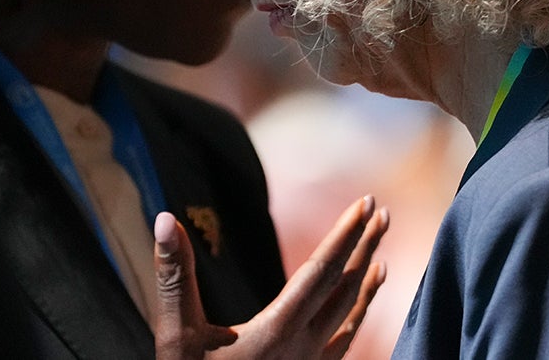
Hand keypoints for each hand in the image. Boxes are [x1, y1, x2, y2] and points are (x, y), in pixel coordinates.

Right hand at [153, 195, 389, 358]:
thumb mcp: (176, 336)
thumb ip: (174, 277)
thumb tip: (167, 219)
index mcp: (276, 331)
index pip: (321, 270)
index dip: (345, 232)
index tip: (366, 202)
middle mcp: (303, 348)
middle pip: (344, 288)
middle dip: (364, 246)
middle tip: (381, 211)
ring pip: (350, 317)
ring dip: (366, 282)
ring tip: (380, 256)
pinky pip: (343, 344)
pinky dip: (357, 317)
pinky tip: (360, 308)